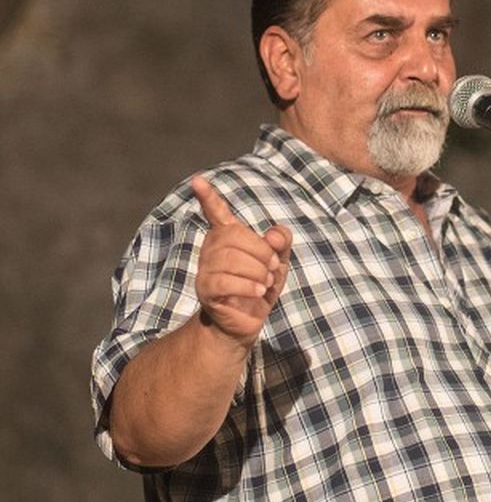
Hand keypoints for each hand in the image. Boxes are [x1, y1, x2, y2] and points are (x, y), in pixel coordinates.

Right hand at [191, 176, 291, 347]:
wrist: (247, 321)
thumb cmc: (260, 287)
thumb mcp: (278, 262)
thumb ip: (281, 243)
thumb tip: (274, 234)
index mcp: (228, 238)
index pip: (216, 213)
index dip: (209, 197)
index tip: (198, 180)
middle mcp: (212, 250)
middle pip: (234, 235)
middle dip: (261, 251)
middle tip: (272, 267)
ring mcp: (206, 270)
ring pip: (229, 258)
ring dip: (257, 270)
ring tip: (265, 282)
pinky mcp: (206, 290)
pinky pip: (224, 281)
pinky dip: (247, 285)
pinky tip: (258, 290)